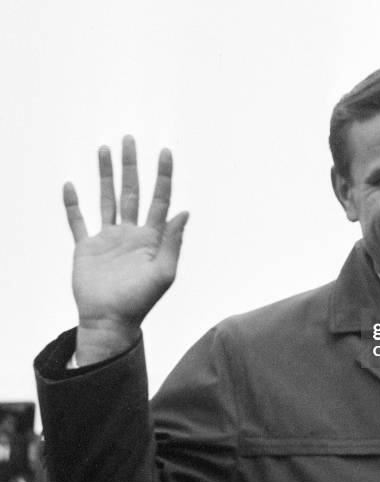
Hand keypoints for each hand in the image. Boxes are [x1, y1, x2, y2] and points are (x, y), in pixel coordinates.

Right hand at [63, 135, 188, 363]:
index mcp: (151, 238)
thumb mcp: (163, 273)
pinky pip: (77, 221)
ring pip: (106, 199)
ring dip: (105, 175)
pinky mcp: (86, 247)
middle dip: (131, 166)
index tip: (165, 152)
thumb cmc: (140, 301)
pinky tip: (70, 185)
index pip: (160, 199)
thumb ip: (173, 242)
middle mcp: (131, 233)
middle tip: (130, 140)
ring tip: (104, 150)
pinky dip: (72, 205)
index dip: (163, 176)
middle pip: (132, 191)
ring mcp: (108, 238)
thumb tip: (184, 211)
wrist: (110, 320)